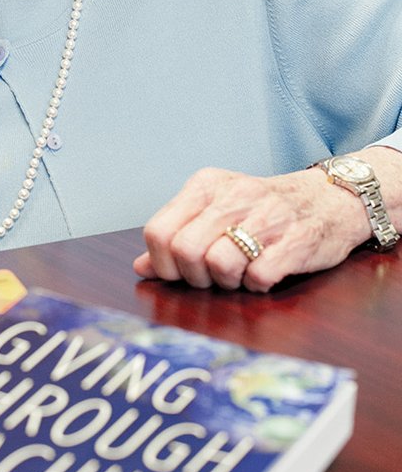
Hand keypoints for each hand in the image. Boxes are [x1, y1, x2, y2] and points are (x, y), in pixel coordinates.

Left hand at [132, 163, 375, 292]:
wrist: (330, 199)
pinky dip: (257, 285)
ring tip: (241, 273)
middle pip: (185, 251)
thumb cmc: (264, 210)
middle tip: (213, 276)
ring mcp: (267, 216)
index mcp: (206, 186)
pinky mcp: (297, 240)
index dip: (163, 263)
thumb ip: (178, 235)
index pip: (158, 231)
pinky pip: (258, 276)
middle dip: (195, 277)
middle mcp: (233, 196)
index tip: (181, 271)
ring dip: (227, 282)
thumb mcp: (216, 212)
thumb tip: (141, 267)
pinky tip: (265, 273)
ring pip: (219, 264)